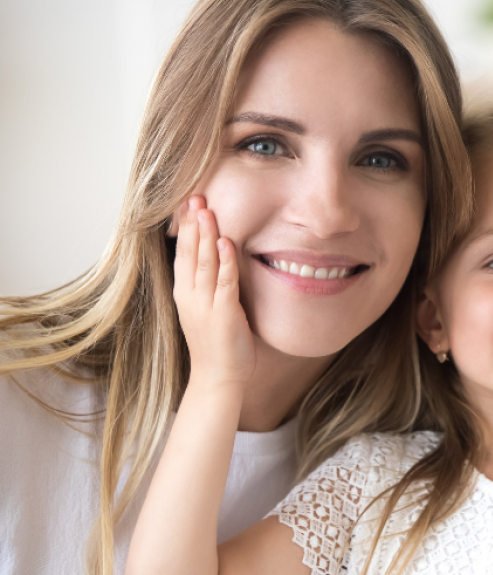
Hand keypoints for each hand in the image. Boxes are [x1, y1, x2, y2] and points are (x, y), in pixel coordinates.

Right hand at [173, 196, 255, 389]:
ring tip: (208, 210)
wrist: (218, 378)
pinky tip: (227, 242)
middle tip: (195, 196)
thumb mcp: (206, 309)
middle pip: (190, 253)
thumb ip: (209, 285)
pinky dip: (226, 261)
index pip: (183, 254)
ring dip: (207, 235)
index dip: (186, 229)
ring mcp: (206, 305)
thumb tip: (217, 259)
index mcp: (185, 294)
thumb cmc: (216, 344)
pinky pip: (225, 282)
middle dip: (193, 224)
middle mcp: (190, 296)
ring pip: (205, 263)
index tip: (188, 203)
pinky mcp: (225, 313)